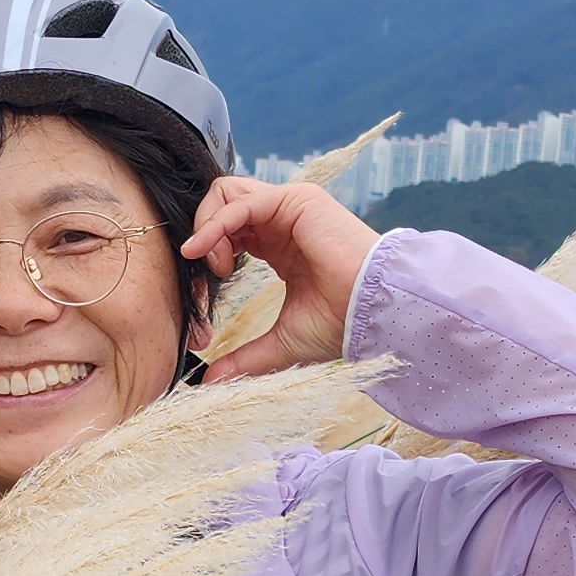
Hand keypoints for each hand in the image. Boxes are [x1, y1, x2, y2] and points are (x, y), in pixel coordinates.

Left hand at [181, 175, 379, 384]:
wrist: (373, 314)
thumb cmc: (341, 324)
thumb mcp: (281, 342)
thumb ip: (245, 357)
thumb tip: (212, 382)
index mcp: (280, 245)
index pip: (229, 231)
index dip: (208, 255)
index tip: (204, 290)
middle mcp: (283, 220)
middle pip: (222, 204)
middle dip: (203, 235)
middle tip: (210, 274)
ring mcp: (290, 207)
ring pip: (226, 193)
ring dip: (208, 226)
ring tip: (216, 264)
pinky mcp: (296, 201)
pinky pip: (241, 202)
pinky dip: (215, 224)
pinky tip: (203, 252)